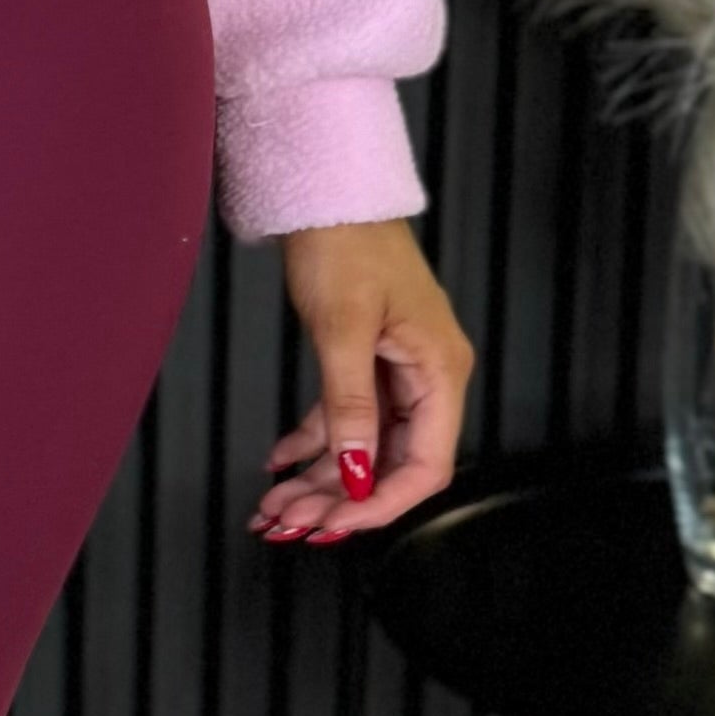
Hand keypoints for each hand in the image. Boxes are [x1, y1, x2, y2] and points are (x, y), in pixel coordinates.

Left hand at [251, 218, 474, 542]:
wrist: (329, 192)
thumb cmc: (347, 243)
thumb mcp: (343, 328)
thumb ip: (349, 405)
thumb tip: (354, 470)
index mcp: (439, 371)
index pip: (425, 465)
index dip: (381, 502)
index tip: (336, 523)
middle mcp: (426, 376)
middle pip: (391, 461)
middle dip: (340, 498)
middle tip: (288, 521)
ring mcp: (396, 369)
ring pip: (363, 444)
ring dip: (321, 477)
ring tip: (275, 504)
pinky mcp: (367, 359)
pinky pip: (345, 416)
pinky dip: (313, 441)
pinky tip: (280, 460)